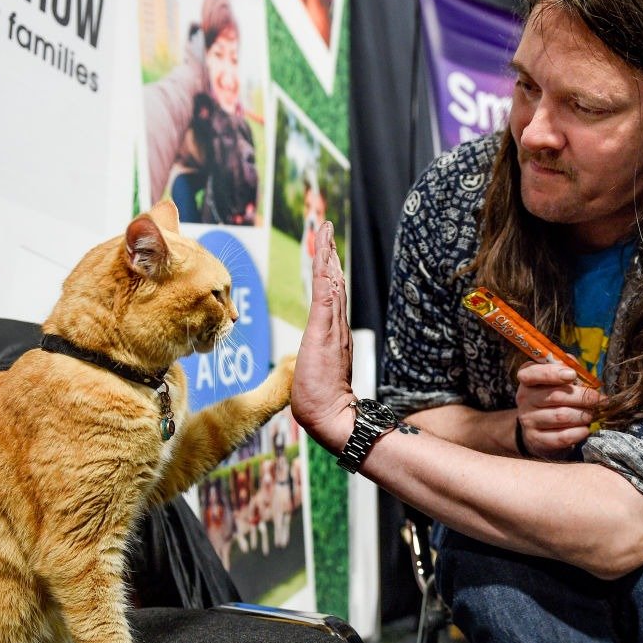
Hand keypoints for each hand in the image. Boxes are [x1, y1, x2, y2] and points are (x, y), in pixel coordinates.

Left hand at [291, 221, 355, 452]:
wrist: (331, 415)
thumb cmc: (320, 400)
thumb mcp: (311, 372)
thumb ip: (311, 361)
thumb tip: (306, 359)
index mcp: (332, 332)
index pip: (330, 294)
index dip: (327, 270)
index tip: (324, 248)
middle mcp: (336, 325)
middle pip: (333, 281)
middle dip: (329, 252)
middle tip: (325, 227)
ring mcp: (333, 327)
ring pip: (331, 283)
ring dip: (327, 255)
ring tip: (323, 231)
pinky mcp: (325, 331)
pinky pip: (326, 295)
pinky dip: (326, 275)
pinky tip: (324, 257)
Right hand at [515, 362, 605, 458]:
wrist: (540, 430)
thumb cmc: (555, 397)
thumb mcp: (559, 378)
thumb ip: (569, 367)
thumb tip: (580, 370)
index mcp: (527, 379)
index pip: (532, 373)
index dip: (552, 373)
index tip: (572, 374)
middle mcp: (524, 399)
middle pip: (555, 396)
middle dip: (582, 397)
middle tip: (597, 399)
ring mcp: (528, 420)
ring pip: (561, 416)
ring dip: (583, 415)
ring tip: (591, 414)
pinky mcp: (536, 439)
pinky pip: (562, 436)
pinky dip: (579, 432)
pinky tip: (584, 429)